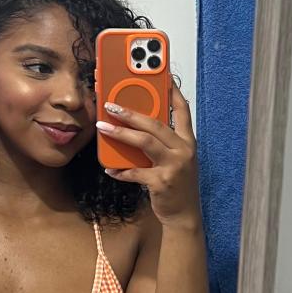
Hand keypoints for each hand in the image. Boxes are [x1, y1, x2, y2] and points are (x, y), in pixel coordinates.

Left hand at [97, 84, 201, 227]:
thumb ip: (164, 142)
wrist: (184, 215)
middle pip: (156, 124)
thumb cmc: (178, 184)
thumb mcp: (177, 159)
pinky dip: (121, 170)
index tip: (161, 77)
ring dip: (121, 133)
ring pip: (145, 142)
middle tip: (111, 105)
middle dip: (131, 112)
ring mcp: (174, 166)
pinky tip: (109, 168)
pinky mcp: (161, 182)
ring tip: (103, 126)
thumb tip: (138, 125)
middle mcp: (183, 150)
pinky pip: (136, 172)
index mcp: (188, 141)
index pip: (183, 111)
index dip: (173, 93)